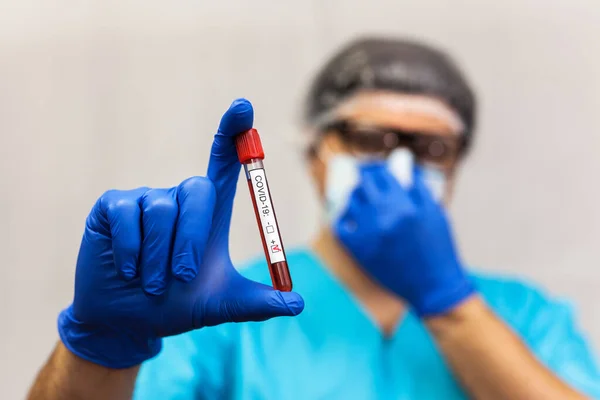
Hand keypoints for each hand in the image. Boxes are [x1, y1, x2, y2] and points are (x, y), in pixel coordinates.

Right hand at [58, 99, 303, 368]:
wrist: (129, 321)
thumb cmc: (178, 306)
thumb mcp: (220, 305)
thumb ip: (257, 303)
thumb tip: (297, 305)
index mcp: (209, 213)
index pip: (224, 163)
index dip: (233, 133)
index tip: (243, 106)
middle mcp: (179, 198)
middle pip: (198, 190)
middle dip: (194, 239)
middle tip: (183, 277)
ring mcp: (144, 199)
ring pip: (160, 209)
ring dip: (159, 255)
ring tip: (152, 284)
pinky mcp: (111, 206)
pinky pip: (126, 215)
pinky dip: (131, 250)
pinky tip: (128, 269)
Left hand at [333, 156, 473, 316]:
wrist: (433, 286)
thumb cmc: (438, 248)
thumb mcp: (435, 213)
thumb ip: (418, 188)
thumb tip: (404, 167)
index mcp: (405, 205)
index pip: (383, 175)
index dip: (379, 168)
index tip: (377, 168)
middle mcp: (384, 217)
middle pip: (364, 184)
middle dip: (365, 177)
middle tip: (366, 176)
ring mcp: (368, 234)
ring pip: (350, 202)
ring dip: (354, 195)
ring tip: (359, 194)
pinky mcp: (359, 250)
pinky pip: (341, 226)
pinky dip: (343, 217)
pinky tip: (348, 214)